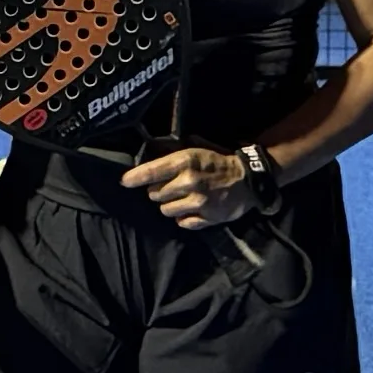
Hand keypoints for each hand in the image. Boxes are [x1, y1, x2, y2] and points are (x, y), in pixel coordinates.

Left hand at [121, 146, 256, 229]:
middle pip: (155, 194)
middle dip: (158, 191)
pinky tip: (192, 209)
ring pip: (165, 210)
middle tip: (170, 187)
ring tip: (181, 199)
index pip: (152, 171)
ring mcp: (198, 202)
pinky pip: (182, 222)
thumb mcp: (196, 150)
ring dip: (169, 205)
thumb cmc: (218, 162)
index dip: (135, 177)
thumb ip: (174, 155)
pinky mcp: (206, 218)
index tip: (125, 182)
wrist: (247, 180)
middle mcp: (189, 182)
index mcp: (185, 162)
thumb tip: (150, 156)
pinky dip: (183, 218)